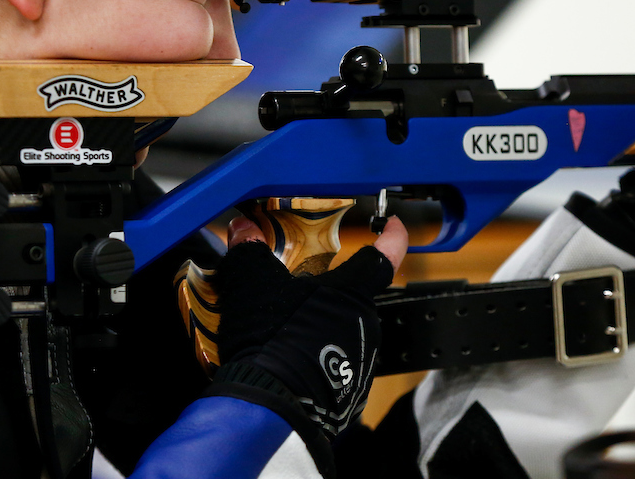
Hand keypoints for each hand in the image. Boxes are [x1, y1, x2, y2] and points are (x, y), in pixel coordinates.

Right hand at [210, 215, 406, 439]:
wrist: (270, 408)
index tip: (392, 226)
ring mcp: (361, 364)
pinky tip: (286, 364)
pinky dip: (316, 363)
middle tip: (294, 291)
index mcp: (352, 292)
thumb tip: (242, 229)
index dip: (392, 237)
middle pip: (352, 299)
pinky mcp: (349, 396)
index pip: (384, 256)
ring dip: (319, 330)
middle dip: (327, 293)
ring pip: (342, 334)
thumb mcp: (251, 282)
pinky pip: (335, 369)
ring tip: (281, 333)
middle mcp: (366, 325)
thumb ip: (249, 250)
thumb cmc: (271, 339)